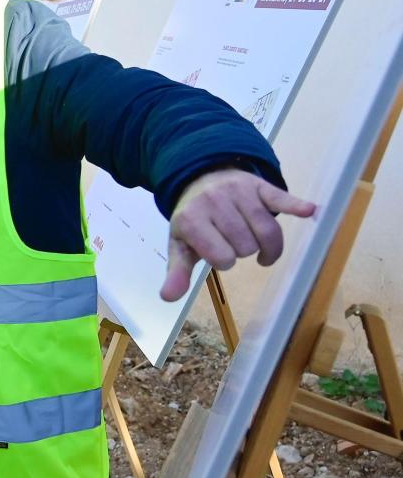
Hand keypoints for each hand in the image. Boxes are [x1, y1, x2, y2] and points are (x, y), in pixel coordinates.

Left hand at [160, 168, 315, 300]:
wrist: (200, 180)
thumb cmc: (193, 220)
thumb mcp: (180, 245)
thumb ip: (176, 272)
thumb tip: (167, 298)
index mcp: (191, 219)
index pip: (223, 258)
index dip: (224, 260)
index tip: (217, 252)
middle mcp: (214, 202)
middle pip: (247, 246)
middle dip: (243, 250)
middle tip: (232, 241)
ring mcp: (238, 192)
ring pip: (267, 231)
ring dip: (267, 244)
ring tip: (256, 244)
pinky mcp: (259, 185)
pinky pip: (280, 198)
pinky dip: (296, 206)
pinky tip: (310, 210)